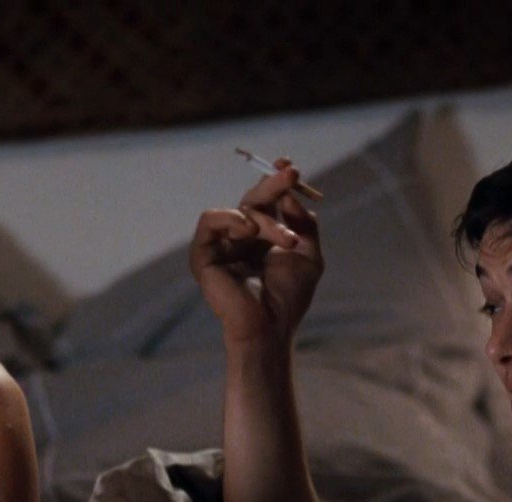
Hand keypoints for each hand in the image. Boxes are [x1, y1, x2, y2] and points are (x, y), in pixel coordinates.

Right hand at [189, 160, 322, 348]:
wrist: (270, 326)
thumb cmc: (289, 298)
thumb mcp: (309, 254)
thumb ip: (303, 222)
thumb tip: (290, 195)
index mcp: (263, 237)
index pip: (267, 201)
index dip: (276, 181)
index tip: (290, 165)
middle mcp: (241, 238)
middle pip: (253, 199)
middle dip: (274, 185)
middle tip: (291, 173)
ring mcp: (222, 245)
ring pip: (241, 212)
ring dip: (267, 220)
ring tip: (287, 241)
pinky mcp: (203, 254)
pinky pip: (210, 221)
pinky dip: (231, 219)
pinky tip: (249, 231)